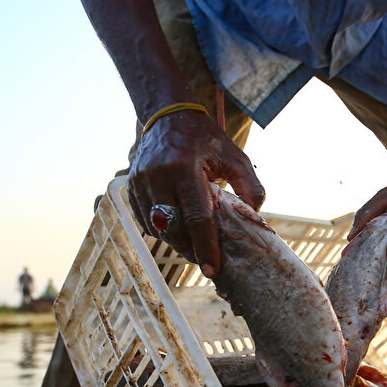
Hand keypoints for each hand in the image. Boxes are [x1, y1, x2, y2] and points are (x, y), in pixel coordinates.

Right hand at [128, 109, 264, 276]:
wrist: (169, 117)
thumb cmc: (206, 139)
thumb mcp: (235, 157)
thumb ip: (251, 186)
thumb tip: (255, 217)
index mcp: (184, 167)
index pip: (196, 217)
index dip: (205, 247)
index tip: (212, 269)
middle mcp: (158, 175)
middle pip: (174, 229)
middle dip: (190, 250)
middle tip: (206, 261)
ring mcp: (140, 181)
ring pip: (158, 228)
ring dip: (176, 241)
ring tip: (194, 244)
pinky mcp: (131, 186)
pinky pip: (146, 220)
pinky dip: (163, 230)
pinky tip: (178, 228)